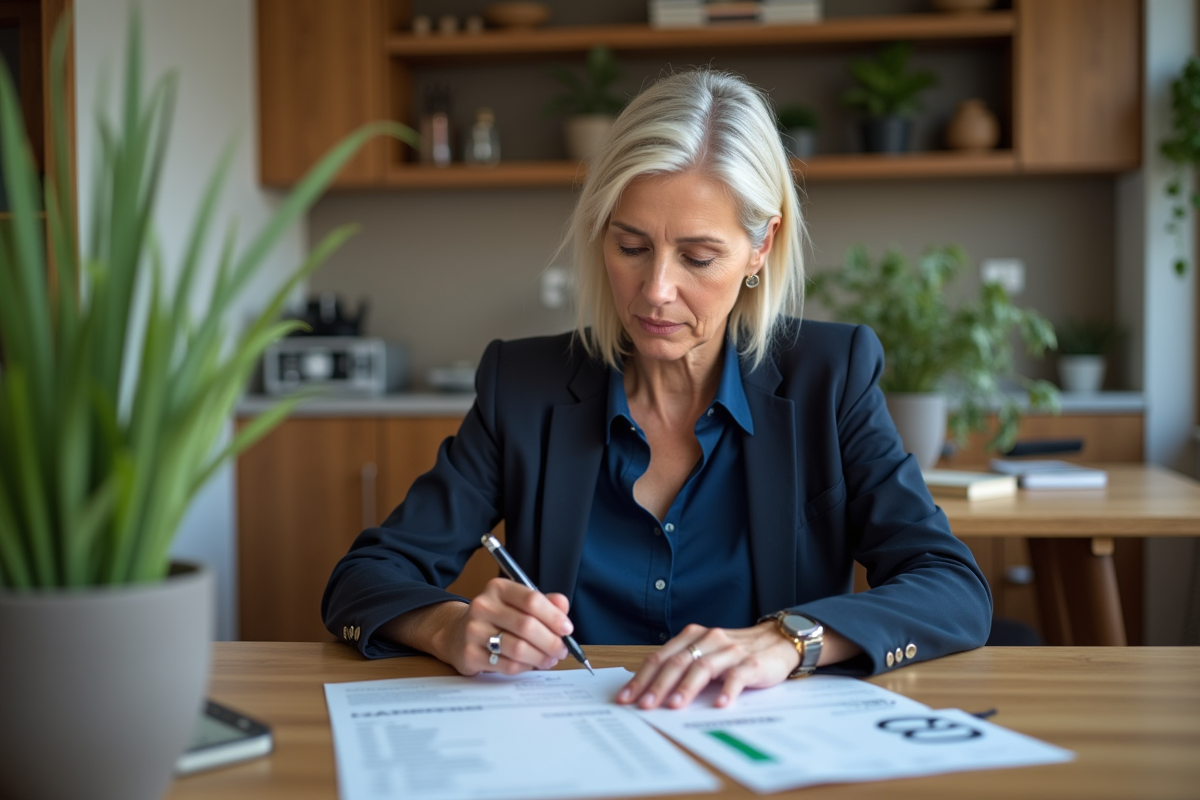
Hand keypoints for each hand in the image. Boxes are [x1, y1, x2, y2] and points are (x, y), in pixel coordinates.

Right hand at [431, 578, 572, 675]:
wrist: (457, 633)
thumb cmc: (496, 618)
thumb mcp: (517, 603)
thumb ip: (543, 603)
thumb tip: (563, 606)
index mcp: (498, 588)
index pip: (532, 600)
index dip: (554, 616)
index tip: (567, 629)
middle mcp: (483, 606)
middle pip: (527, 626)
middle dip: (551, 641)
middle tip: (562, 650)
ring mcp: (474, 630)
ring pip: (519, 648)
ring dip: (541, 657)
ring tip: (549, 659)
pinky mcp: (470, 654)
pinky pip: (507, 665)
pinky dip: (525, 667)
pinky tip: (530, 665)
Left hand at [616, 622, 800, 709]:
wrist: (777, 641)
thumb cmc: (735, 652)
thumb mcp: (706, 653)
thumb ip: (683, 665)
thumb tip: (650, 691)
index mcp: (693, 637)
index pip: (660, 657)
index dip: (642, 677)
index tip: (626, 697)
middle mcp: (709, 640)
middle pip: (677, 662)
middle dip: (658, 685)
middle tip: (644, 705)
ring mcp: (730, 651)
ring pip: (703, 667)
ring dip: (686, 687)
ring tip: (674, 705)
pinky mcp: (751, 663)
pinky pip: (737, 676)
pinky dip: (727, 690)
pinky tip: (719, 704)